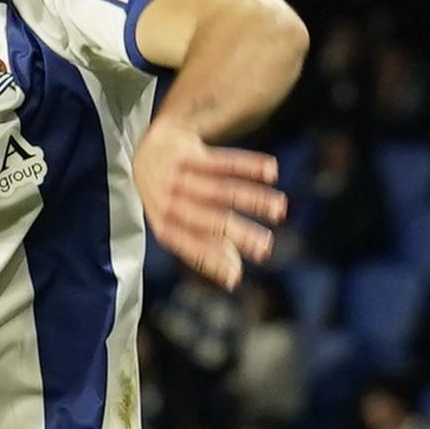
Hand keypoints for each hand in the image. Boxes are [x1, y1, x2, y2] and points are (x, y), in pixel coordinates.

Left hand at [130, 123, 286, 288]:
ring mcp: (175, 176)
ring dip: (254, 199)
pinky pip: (224, 161)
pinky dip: (250, 166)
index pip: (191, 246)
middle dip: (240, 234)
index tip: (237, 277)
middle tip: (267, 246)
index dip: (213, 261)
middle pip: (210, 219)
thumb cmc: (173, 196)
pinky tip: (271, 171)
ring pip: (222, 189)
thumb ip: (207, 246)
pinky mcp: (187, 152)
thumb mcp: (180, 223)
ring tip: (280, 207)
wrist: (149, 151)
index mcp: (164, 225)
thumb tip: (233, 277)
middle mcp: (168, 202)